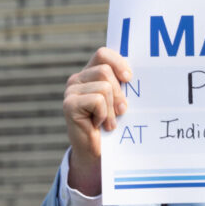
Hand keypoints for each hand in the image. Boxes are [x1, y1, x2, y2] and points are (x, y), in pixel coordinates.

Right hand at [63, 47, 131, 195]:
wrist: (97, 152)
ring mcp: (71, 91)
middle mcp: (77, 79)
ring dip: (112, 108)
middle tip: (121, 111)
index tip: (129, 79)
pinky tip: (99, 125)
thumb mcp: (119, 99)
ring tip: (109, 121)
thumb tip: (135, 73)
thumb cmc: (112, 123)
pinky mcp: (69, 105)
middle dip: (119, 93)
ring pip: (104, 86)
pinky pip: (97, 101)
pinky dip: (104, 115)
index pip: (103, 53)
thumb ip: (121, 83)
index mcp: (90, 73)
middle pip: (106, 71)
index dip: (118, 62)